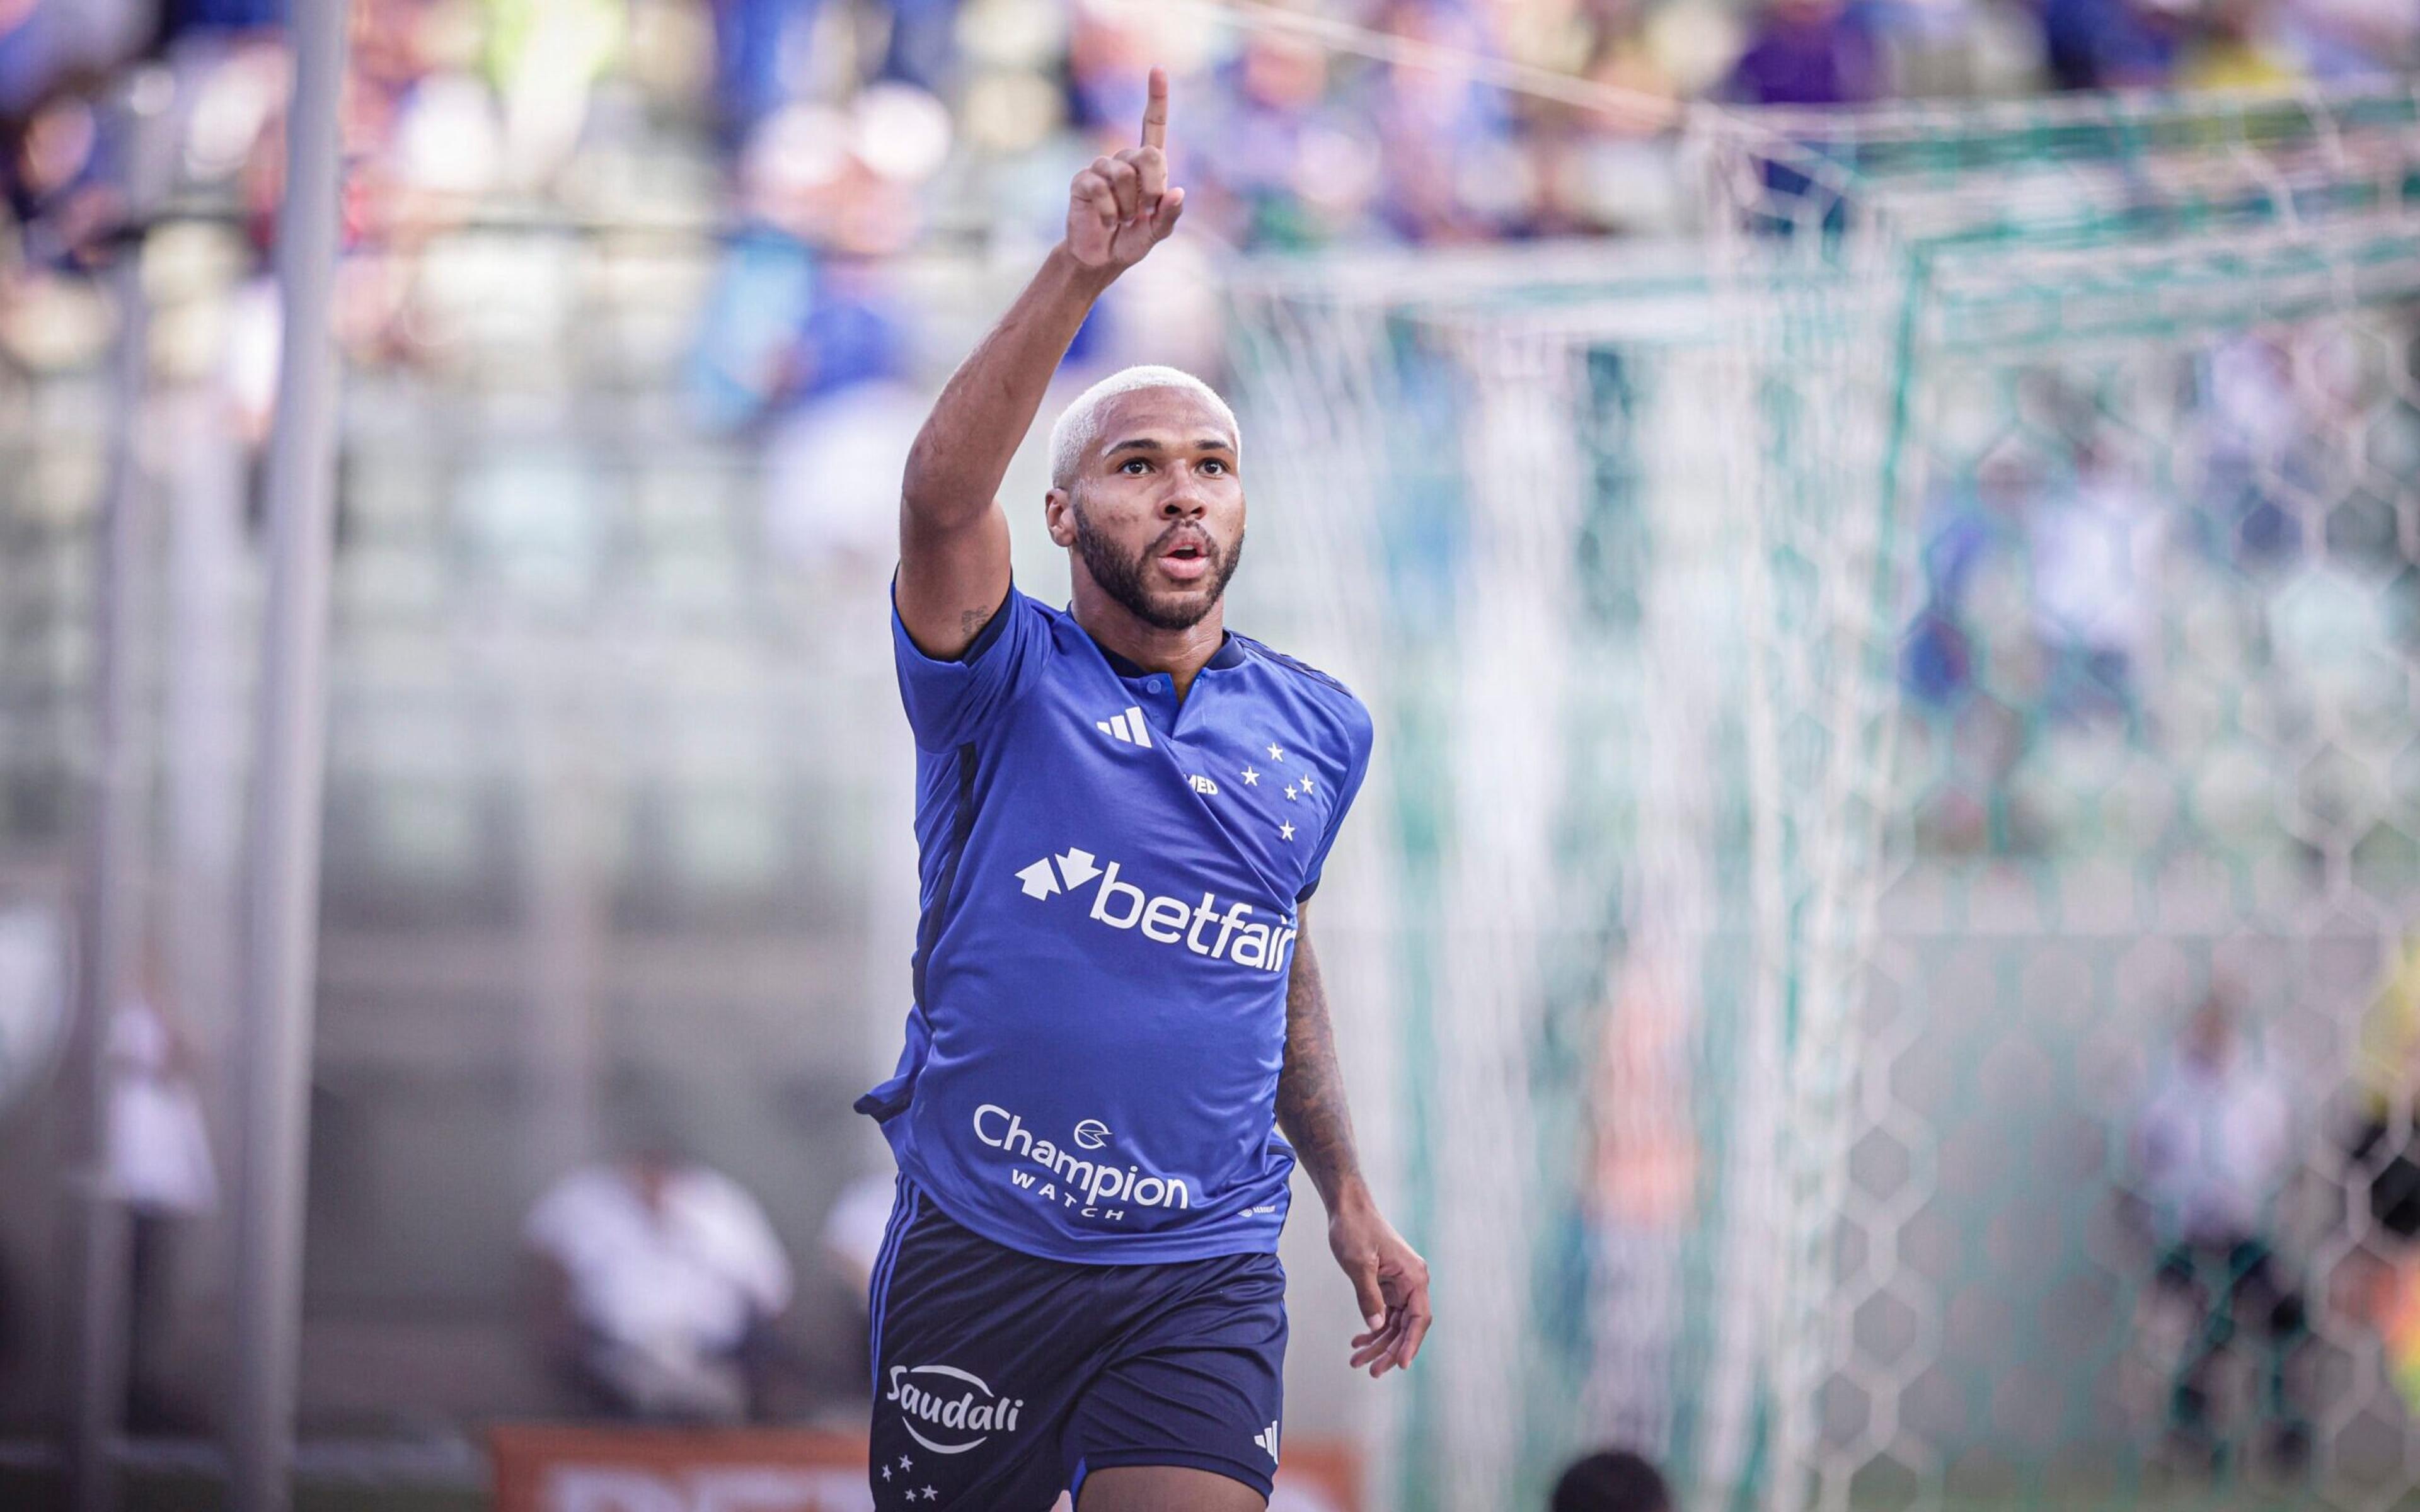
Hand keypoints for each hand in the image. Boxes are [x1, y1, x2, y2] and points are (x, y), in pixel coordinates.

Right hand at [1064, 67, 1185, 271]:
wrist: (1100, 259)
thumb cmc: (1131, 241)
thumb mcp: (1157, 232)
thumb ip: (1170, 215)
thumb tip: (1177, 193)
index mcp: (1148, 167)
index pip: (1153, 124)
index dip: (1156, 97)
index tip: (1157, 69)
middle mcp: (1125, 160)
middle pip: (1147, 154)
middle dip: (1152, 188)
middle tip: (1144, 211)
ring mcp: (1101, 168)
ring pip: (1122, 175)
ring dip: (1126, 206)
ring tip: (1121, 219)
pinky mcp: (1082, 180)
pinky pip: (1099, 188)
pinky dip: (1108, 212)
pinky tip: (1106, 221)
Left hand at [1330, 1197, 1431, 1377]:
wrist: (1347, 1207)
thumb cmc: (1355, 1229)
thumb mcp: (1359, 1265)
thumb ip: (1369, 1297)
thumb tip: (1378, 1328)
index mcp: (1414, 1276)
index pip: (1419, 1318)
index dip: (1411, 1344)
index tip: (1402, 1365)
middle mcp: (1412, 1282)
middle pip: (1407, 1326)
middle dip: (1389, 1350)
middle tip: (1371, 1371)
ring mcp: (1400, 1285)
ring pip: (1394, 1324)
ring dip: (1378, 1343)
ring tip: (1357, 1361)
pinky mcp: (1387, 1285)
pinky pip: (1385, 1314)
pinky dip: (1372, 1329)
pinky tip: (1358, 1341)